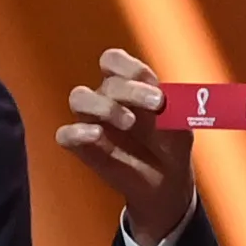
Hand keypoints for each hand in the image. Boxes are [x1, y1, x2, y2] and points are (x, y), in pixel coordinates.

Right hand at [56, 48, 195, 243]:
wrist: (167, 184)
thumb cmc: (171, 146)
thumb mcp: (180, 127)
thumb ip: (173, 110)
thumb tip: (163, 99)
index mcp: (128, 84)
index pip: (113, 61)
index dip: (129, 67)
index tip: (153, 84)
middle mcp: (106, 98)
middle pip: (106, 81)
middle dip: (131, 89)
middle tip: (157, 104)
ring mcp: (92, 121)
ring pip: (79, 99)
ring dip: (104, 106)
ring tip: (128, 122)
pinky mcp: (83, 147)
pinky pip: (65, 135)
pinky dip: (77, 132)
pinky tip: (96, 135)